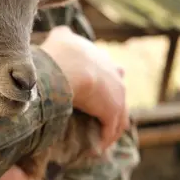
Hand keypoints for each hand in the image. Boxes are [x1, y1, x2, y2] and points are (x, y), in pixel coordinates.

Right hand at [40, 26, 128, 149]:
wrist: (67, 67)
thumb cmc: (60, 54)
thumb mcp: (60, 37)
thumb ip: (62, 34)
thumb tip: (61, 32)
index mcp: (102, 59)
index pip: (110, 70)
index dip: (103, 81)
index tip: (95, 91)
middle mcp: (114, 74)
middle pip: (118, 91)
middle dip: (111, 102)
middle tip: (100, 114)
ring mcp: (116, 93)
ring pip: (119, 113)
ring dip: (110, 125)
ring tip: (101, 136)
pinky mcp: (113, 110)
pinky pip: (111, 128)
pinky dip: (105, 138)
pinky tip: (98, 147)